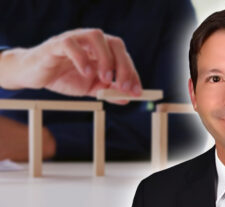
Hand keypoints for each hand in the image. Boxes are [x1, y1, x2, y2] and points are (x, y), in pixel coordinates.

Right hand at [0, 29, 141, 103]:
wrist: (34, 75)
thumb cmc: (64, 77)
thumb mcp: (90, 88)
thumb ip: (107, 92)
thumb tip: (127, 99)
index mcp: (102, 50)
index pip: (123, 56)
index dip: (132, 73)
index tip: (136, 92)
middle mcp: (91, 42)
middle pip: (115, 43)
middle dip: (123, 65)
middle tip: (123, 86)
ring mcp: (74, 39)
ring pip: (96, 37)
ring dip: (105, 58)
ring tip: (105, 79)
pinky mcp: (56, 44)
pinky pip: (71, 44)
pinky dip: (81, 58)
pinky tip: (86, 73)